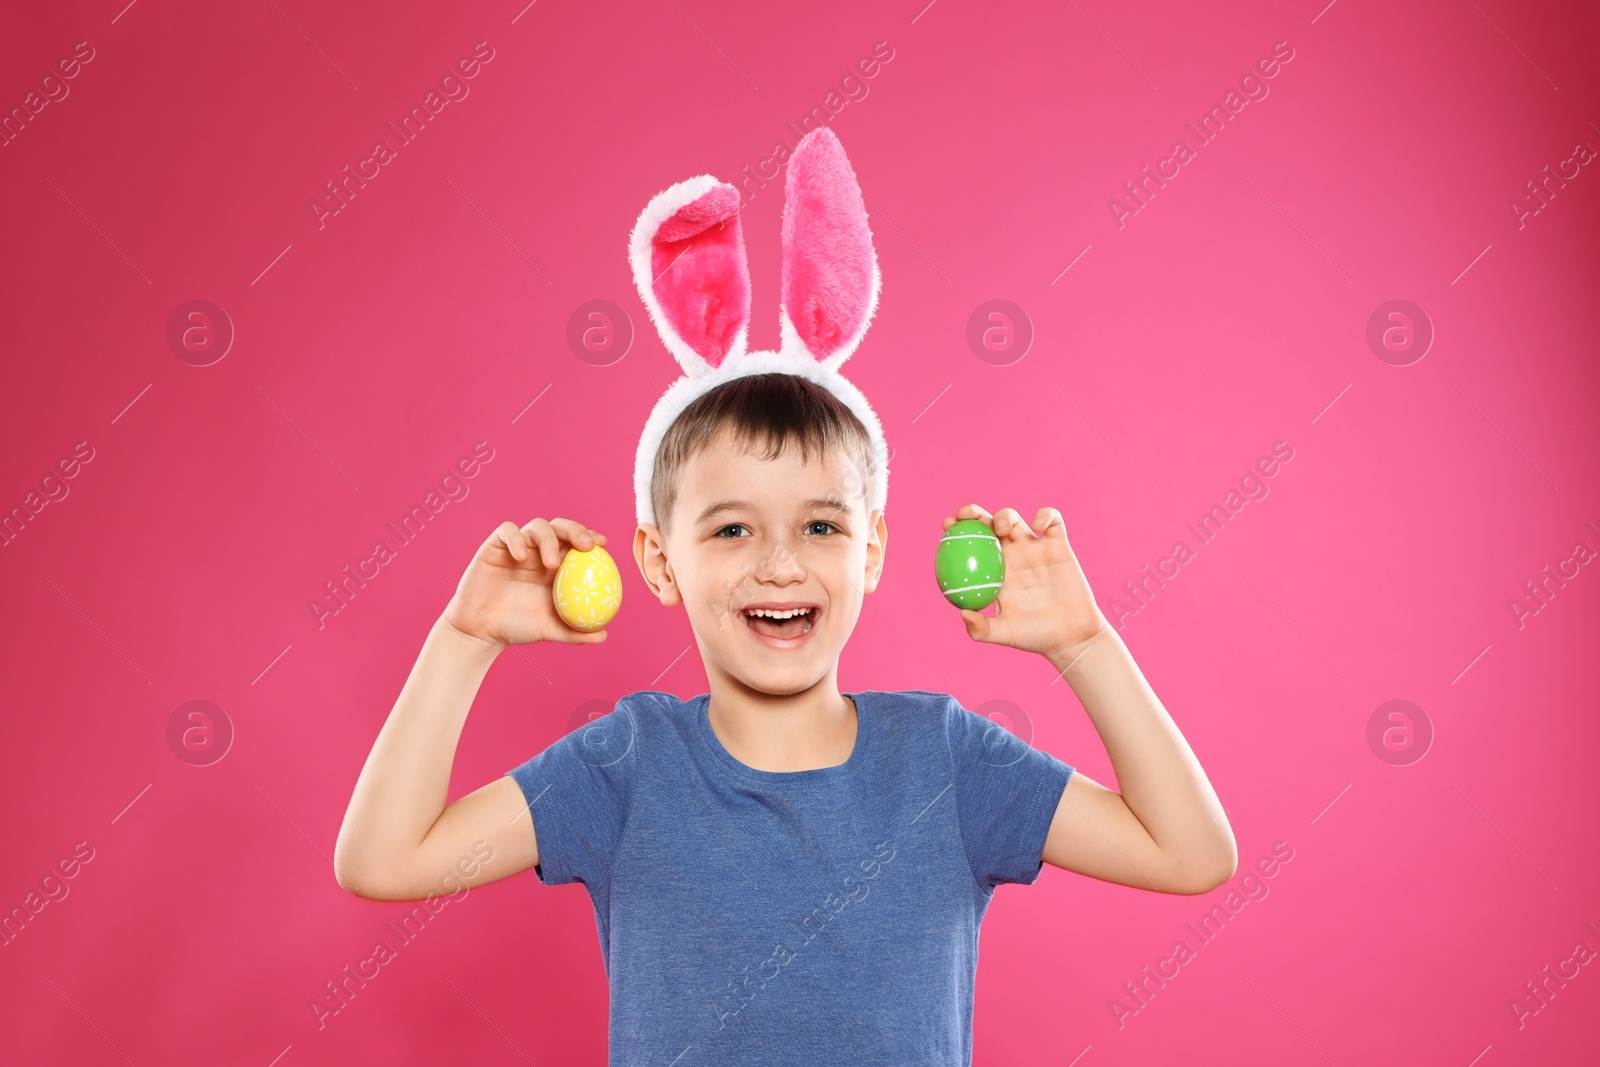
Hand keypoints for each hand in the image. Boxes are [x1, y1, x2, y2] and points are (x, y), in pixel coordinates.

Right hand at [442, 518, 610, 649]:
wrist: (482, 630)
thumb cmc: (518, 628)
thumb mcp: (550, 630)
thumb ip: (576, 632)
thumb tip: (603, 635)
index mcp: (557, 566)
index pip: (578, 542)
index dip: (592, 537)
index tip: (603, 545)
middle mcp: (539, 552)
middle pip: (562, 527)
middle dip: (577, 529)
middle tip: (586, 546)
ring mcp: (518, 546)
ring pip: (538, 526)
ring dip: (549, 539)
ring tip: (551, 564)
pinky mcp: (495, 546)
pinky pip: (507, 531)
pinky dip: (516, 538)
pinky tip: (521, 557)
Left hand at [942, 504, 1107, 660]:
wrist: (1071, 636)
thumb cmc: (1035, 637)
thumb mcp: (1005, 634)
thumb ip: (982, 629)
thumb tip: (962, 613)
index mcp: (994, 571)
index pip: (970, 544)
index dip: (957, 530)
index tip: (946, 526)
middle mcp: (1011, 556)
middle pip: (988, 524)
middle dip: (973, 513)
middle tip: (964, 515)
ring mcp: (1034, 548)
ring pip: (1014, 519)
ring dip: (1004, 515)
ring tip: (1002, 528)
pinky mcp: (1058, 545)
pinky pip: (1052, 521)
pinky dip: (1045, 515)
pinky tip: (1037, 527)